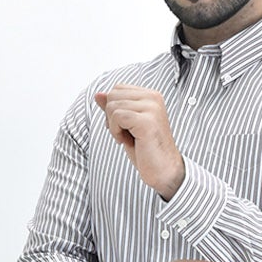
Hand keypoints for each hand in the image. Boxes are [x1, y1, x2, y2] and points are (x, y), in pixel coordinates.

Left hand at [94, 84, 185, 198]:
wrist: (164, 171)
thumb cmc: (146, 150)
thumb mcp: (125, 126)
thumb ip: (114, 108)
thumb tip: (97, 94)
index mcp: (151, 96)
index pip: (117, 89)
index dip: (113, 108)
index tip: (124, 127)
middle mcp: (153, 98)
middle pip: (113, 95)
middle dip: (111, 116)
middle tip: (124, 134)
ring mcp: (151, 108)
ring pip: (112, 106)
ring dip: (113, 126)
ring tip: (127, 138)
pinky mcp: (147, 121)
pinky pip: (117, 117)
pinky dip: (116, 132)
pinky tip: (126, 141)